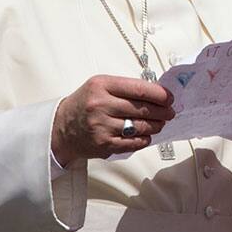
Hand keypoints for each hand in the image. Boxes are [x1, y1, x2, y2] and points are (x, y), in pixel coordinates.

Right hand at [52, 75, 174, 164]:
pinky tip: (147, 135)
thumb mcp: (101, 86)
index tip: (170, 97)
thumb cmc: (85, 103)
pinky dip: (144, 139)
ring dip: (155, 125)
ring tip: (160, 123)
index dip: (159, 94)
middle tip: (170, 112)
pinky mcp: (104, 145)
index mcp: (102, 85)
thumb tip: (157, 94)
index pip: (139, 89)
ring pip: (140, 126)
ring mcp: (102, 126)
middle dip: (161, 111)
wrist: (61, 127)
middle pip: (142, 108)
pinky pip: (132, 143)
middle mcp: (101, 105)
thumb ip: (125, 88)